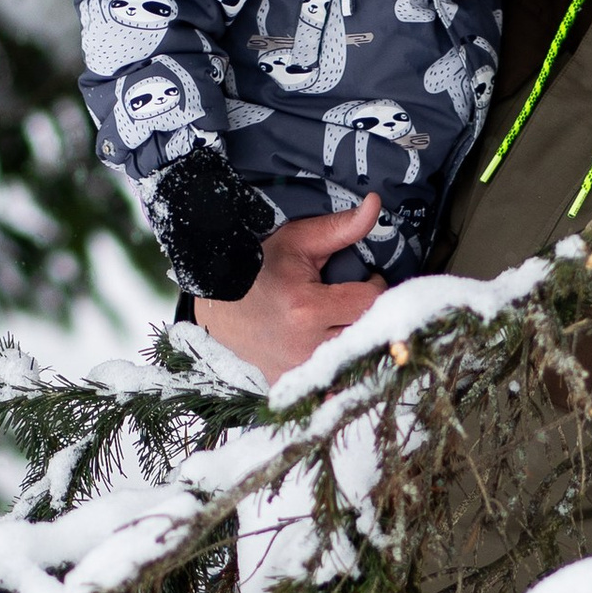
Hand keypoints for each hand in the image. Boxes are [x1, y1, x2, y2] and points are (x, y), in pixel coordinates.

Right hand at [179, 194, 384, 378]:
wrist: (215, 298)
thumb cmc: (257, 265)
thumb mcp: (298, 241)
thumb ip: (341, 227)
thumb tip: (376, 204)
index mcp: (307, 308)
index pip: (371, 303)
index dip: (376, 288)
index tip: (367, 280)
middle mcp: (303, 345)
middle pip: (366, 336)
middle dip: (371, 316)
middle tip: (358, 301)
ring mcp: (294, 369)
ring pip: (351, 362)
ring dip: (357, 343)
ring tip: (346, 322)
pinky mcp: (287, 382)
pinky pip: (327, 387)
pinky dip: (335, 372)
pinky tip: (332, 353)